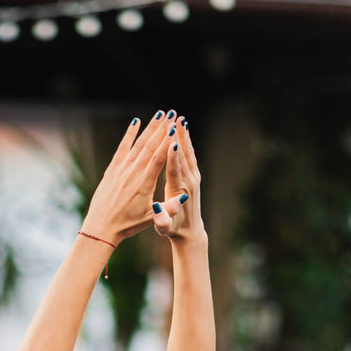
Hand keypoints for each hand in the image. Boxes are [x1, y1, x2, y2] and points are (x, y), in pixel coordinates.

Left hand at [81, 110, 172, 244]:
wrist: (101, 228)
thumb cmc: (127, 225)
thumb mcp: (150, 218)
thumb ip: (168, 207)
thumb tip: (185, 197)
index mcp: (144, 184)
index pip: (159, 158)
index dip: (168, 141)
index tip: (177, 127)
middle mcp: (132, 173)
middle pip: (150, 146)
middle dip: (162, 128)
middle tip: (172, 113)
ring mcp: (121, 170)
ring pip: (138, 144)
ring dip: (149, 128)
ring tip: (160, 113)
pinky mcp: (112, 170)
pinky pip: (122, 148)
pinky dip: (129, 134)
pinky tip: (135, 122)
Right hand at [151, 117, 205, 242]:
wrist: (189, 231)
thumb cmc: (173, 229)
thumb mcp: (164, 228)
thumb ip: (161, 220)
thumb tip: (156, 209)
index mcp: (179, 192)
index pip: (176, 171)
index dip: (173, 157)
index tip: (171, 142)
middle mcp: (189, 182)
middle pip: (184, 156)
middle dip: (180, 138)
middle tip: (176, 121)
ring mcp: (194, 177)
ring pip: (188, 153)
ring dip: (184, 136)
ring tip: (180, 119)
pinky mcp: (194, 175)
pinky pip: (190, 155)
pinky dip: (186, 141)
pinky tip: (182, 129)